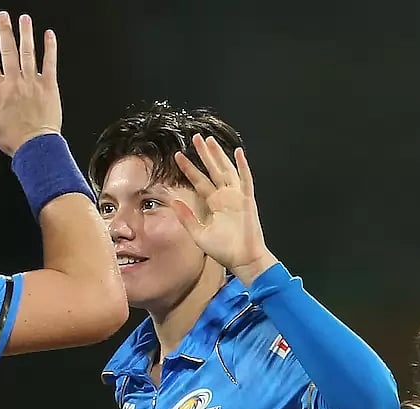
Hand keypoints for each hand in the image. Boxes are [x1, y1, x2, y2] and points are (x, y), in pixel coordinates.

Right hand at [0, 11, 61, 156]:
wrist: (36, 147)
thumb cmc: (13, 139)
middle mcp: (15, 83)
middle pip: (8, 51)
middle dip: (4, 31)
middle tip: (2, 17)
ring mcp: (33, 83)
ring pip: (28, 53)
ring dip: (26, 34)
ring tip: (24, 19)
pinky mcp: (49, 87)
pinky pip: (49, 63)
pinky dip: (50, 48)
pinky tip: (49, 35)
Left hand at [170, 134, 277, 284]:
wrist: (243, 260)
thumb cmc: (223, 250)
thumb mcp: (198, 234)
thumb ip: (187, 217)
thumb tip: (173, 201)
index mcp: (213, 204)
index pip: (199, 181)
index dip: (189, 168)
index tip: (178, 156)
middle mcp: (225, 197)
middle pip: (213, 170)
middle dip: (205, 154)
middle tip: (196, 137)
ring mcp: (237, 197)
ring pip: (227, 170)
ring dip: (219, 155)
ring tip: (210, 140)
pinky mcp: (247, 200)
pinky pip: (245, 180)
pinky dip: (243, 166)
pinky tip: (238, 153)